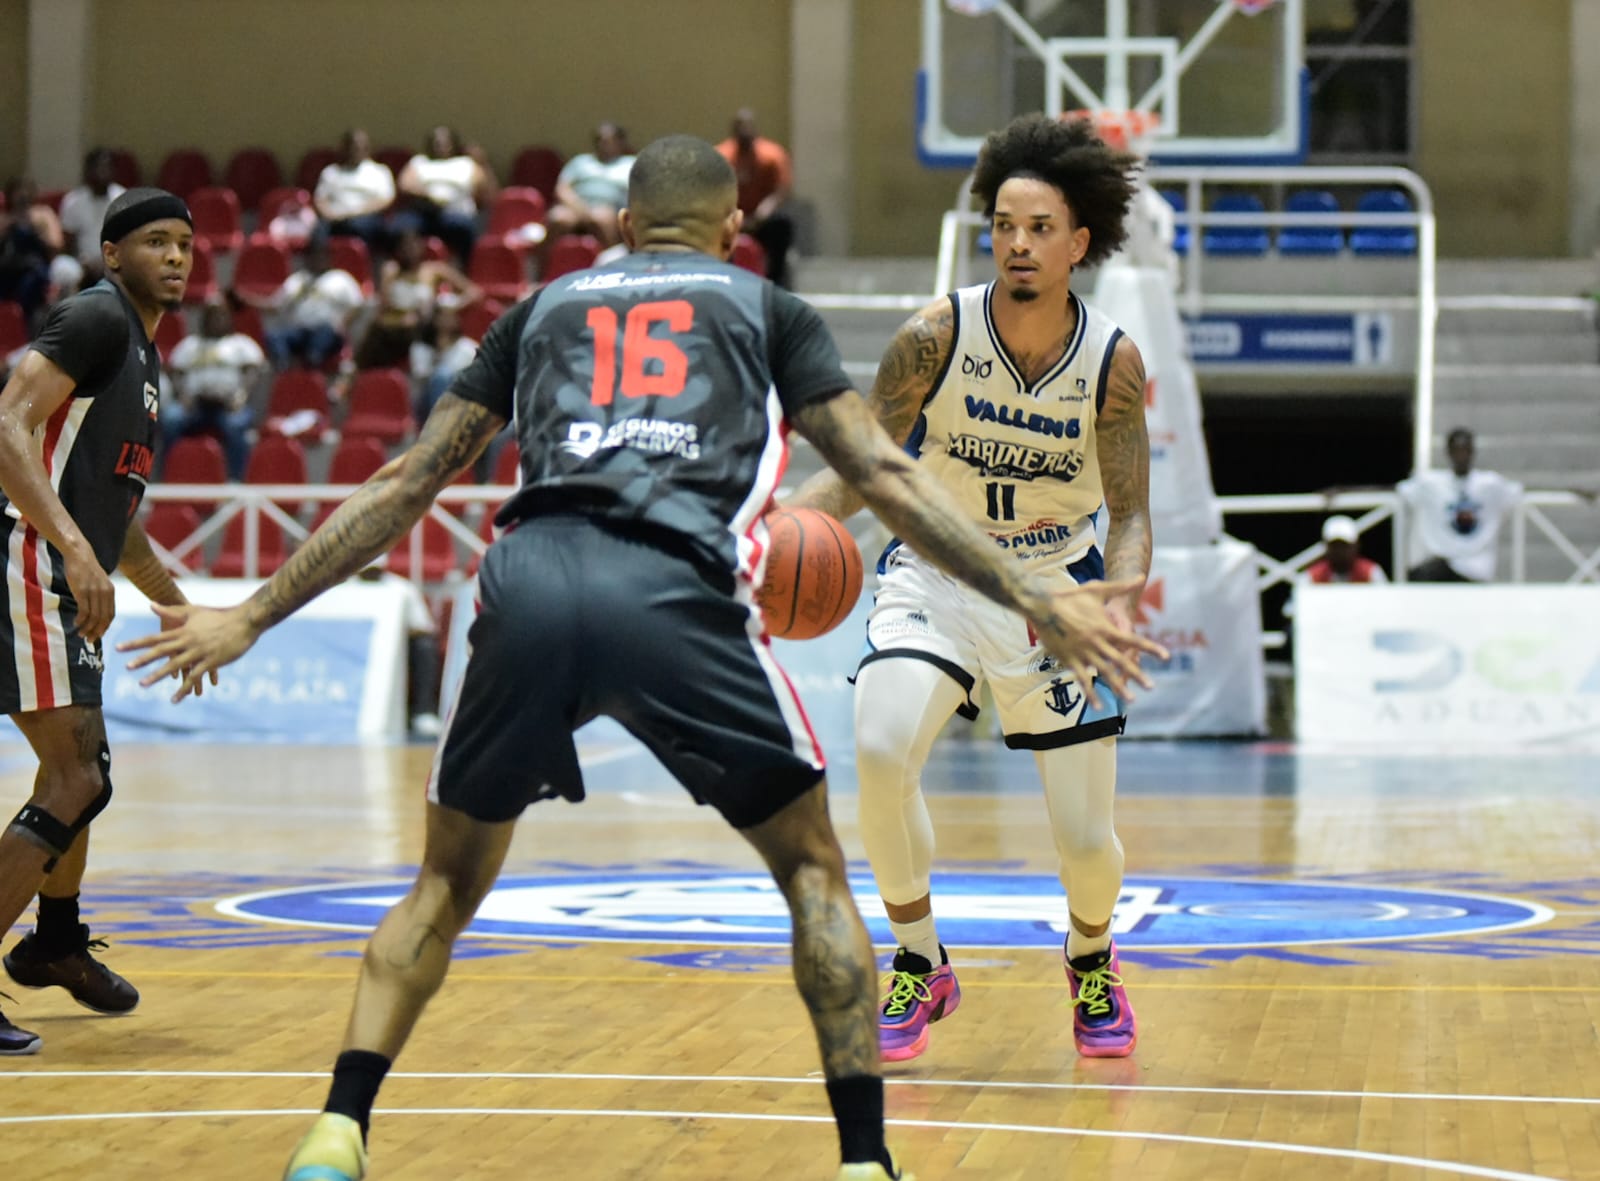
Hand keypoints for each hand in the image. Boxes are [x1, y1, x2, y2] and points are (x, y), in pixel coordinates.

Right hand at [63, 544, 114, 642]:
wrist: (79, 554)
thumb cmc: (87, 569)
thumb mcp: (99, 582)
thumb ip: (100, 595)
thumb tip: (96, 611)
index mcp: (110, 592)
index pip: (111, 615)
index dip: (105, 627)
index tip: (98, 635)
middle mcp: (105, 593)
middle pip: (103, 618)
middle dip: (97, 632)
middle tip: (89, 640)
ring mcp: (94, 592)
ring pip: (94, 616)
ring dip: (87, 628)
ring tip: (80, 634)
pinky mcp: (82, 591)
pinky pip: (84, 610)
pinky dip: (81, 620)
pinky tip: (76, 624)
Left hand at [119, 603, 259, 702]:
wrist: (244, 621)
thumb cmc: (220, 615)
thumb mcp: (194, 611)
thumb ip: (172, 611)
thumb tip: (151, 605)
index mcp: (182, 630)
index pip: (154, 637)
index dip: (136, 643)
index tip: (119, 648)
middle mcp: (188, 641)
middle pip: (161, 651)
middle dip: (143, 659)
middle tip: (127, 667)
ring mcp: (199, 652)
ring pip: (175, 665)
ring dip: (158, 675)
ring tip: (142, 684)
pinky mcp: (211, 661)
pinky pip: (195, 677)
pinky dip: (184, 688)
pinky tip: (176, 698)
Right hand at [1023, 576, 1168, 709]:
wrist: (1043, 606)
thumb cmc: (1070, 597)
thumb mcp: (1097, 590)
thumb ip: (1120, 587)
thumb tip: (1140, 577)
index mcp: (1106, 628)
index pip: (1133, 640)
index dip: (1150, 648)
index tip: (1165, 657)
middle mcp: (1098, 642)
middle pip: (1121, 661)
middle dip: (1137, 675)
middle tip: (1151, 686)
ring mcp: (1083, 653)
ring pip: (1104, 673)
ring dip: (1118, 687)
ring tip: (1131, 699)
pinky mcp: (1069, 660)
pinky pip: (1082, 679)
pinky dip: (1090, 693)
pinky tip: (1097, 706)